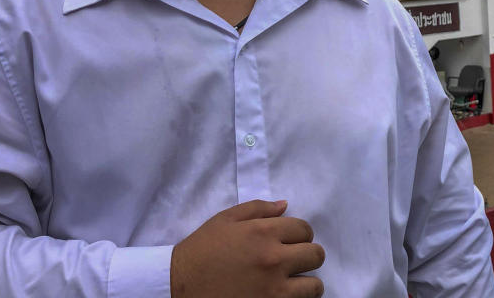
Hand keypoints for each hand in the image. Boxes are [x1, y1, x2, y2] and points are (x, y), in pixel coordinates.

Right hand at [170, 199, 324, 297]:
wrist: (178, 287)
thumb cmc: (201, 251)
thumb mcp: (224, 220)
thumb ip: (258, 209)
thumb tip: (285, 205)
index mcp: (264, 233)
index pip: (304, 229)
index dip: (299, 234)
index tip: (290, 242)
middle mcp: (274, 259)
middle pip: (315, 255)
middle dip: (307, 255)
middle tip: (294, 260)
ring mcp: (273, 289)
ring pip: (315, 286)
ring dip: (306, 282)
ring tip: (293, 282)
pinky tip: (283, 295)